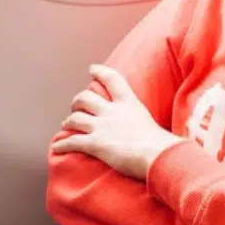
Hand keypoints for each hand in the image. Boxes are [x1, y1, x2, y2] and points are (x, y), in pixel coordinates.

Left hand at [51, 65, 183, 179]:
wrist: (158, 155)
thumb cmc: (164, 145)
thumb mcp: (157, 127)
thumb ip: (152, 128)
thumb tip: (168, 141)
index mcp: (129, 104)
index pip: (112, 80)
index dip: (99, 72)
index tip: (92, 69)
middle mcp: (112, 112)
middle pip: (86, 98)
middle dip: (77, 101)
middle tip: (75, 106)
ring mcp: (102, 127)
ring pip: (75, 118)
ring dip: (68, 121)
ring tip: (65, 125)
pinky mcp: (95, 144)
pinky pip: (72, 141)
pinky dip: (62, 144)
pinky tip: (56, 147)